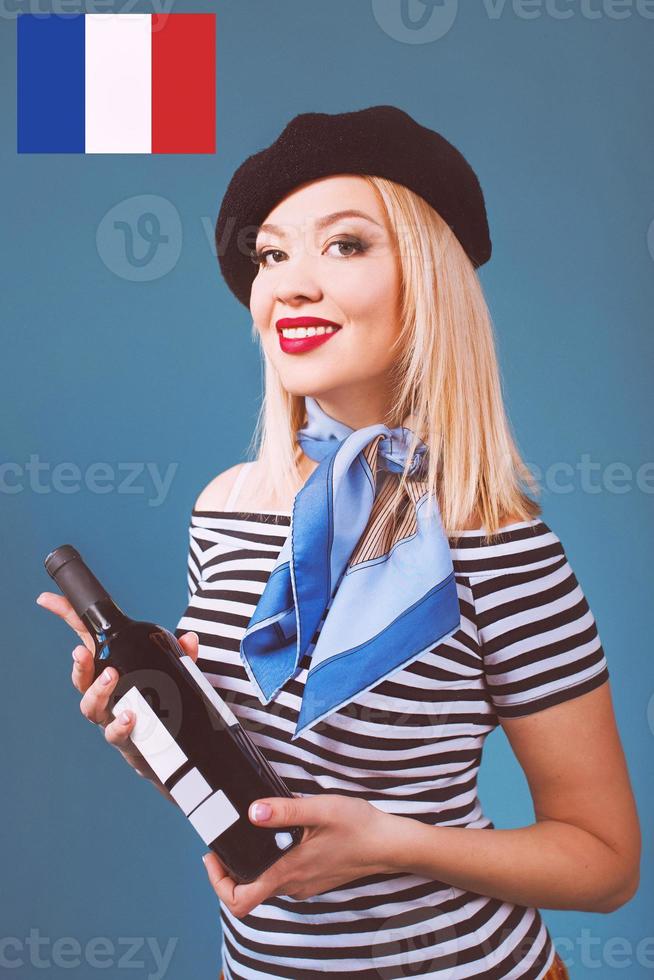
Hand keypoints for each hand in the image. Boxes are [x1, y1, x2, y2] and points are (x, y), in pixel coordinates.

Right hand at [35, 590, 198, 796]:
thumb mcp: (174, 673)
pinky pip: (116, 734)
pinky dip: (121, 725)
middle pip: (81, 678)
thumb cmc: (162, 703)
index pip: (85, 640)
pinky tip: (130, 717)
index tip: (47, 599)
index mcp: (110, 669)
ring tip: (111, 677)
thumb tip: (190, 638)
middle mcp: (104, 694)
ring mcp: (111, 717)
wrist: (168, 751)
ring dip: (98, 691)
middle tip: (83, 653)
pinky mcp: (124, 740)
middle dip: (80, 665)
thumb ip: (181, 656)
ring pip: (91, 706)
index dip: (66, 619)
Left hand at [202, 793, 398, 916]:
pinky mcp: (312, 879)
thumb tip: (252, 811)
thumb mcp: (320, 809)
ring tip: (247, 833)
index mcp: (287, 872)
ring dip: (249, 864)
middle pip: (247, 891)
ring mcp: (303, 884)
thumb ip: (284, 809)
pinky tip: (277, 836)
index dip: (218, 883)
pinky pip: (281, 878)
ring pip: (264, 884)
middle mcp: (292, 885)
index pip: (239, 901)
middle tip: (224, 841)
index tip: (214, 857)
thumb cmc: (358, 827)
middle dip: (229, 869)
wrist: (388, 844)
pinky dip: (269, 862)